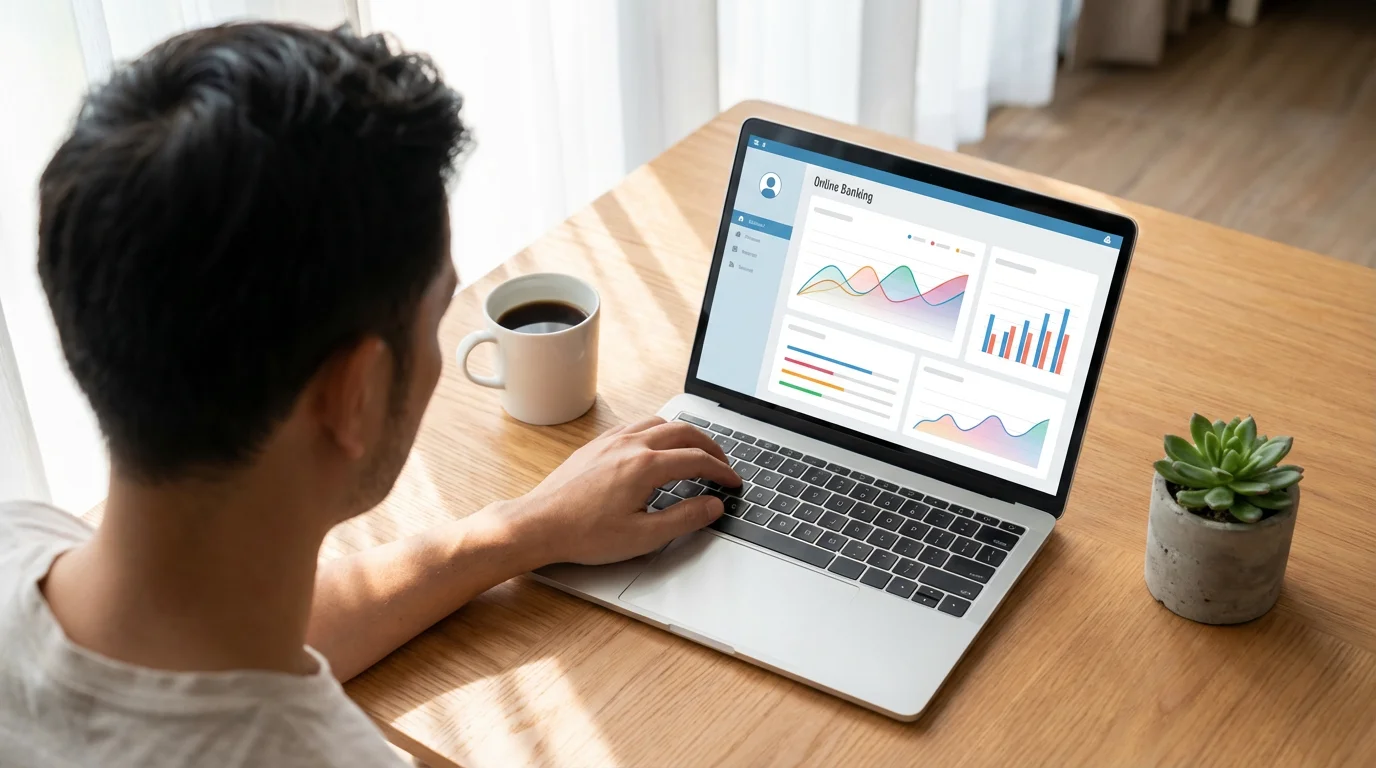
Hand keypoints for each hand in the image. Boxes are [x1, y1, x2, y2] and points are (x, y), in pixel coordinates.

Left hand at [487, 417, 741, 566]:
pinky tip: (656, 446)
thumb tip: (713, 505)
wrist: (539, 524)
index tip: (733, 482)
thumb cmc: (585, 534)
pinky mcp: (596, 444)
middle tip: (722, 464)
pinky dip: (657, 431)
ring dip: (684, 433)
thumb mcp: (643, 536)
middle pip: (683, 432)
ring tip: (696, 451)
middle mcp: (630, 444)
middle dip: (710, 446)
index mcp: (646, 466)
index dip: (722, 471)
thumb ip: (685, 519)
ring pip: (659, 422)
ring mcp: (611, 441)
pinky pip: (636, 425)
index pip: (697, 460)